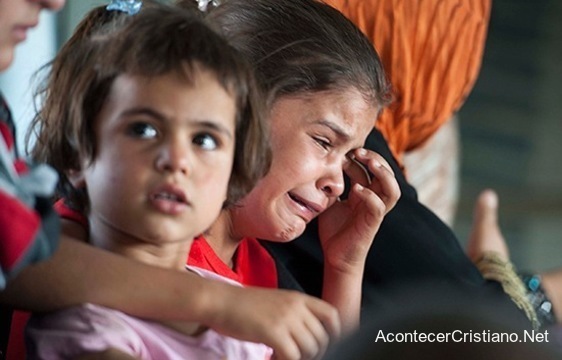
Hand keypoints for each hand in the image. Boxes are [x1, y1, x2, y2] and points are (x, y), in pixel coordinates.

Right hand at [204, 283, 340, 359]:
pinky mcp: (274, 332)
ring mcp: (286, 318)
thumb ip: (294, 314)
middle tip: (294, 356)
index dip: (335, 334)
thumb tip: (308, 336)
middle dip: (312, 354)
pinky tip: (271, 357)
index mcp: (298, 298)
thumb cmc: (243, 305)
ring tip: (280, 356)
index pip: (331, 315)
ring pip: (310, 349)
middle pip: (322, 338)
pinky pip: (292, 356)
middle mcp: (296, 306)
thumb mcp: (276, 302)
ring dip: (298, 359)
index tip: (325, 346)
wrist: (219, 301)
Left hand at [318, 149, 399, 272]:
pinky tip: (356, 189)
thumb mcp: (329, 201)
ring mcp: (374, 212)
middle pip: (387, 174)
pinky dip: (369, 196)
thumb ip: (330, 186)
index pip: (370, 169)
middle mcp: (373, 200)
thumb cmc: (334, 229)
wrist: (335, 257)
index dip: (360, 157)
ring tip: (369, 162)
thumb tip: (321, 166)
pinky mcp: (371, 224)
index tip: (344, 151)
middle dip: (375, 158)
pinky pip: (378, 207)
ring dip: (383, 173)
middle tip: (358, 150)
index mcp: (365, 193)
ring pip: (392, 190)